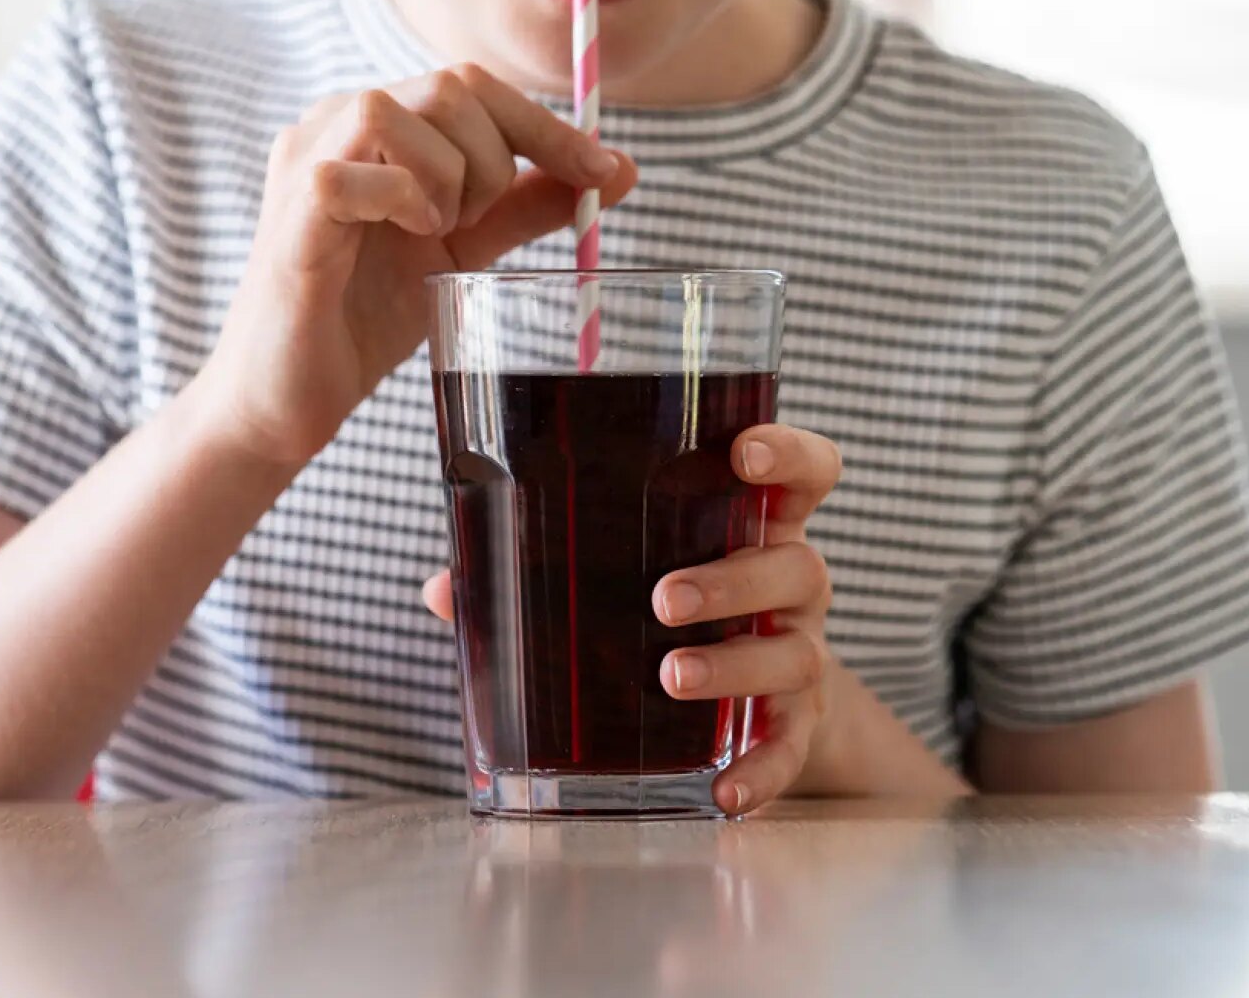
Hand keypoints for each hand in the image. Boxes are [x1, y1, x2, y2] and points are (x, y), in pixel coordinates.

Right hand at [197, 64, 638, 466]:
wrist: (292, 396)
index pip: (473, 84)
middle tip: (480, 225)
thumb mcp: (466, 251)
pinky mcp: (290, 210)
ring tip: (434, 233)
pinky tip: (405, 237)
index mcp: (376, 124)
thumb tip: (615, 172)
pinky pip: (354, 174)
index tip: (605, 172)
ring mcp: (304, 159)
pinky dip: (402, 203)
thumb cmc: (366, 315)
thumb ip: (526, 206)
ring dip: (447, 179)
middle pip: (449, 86)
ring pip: (398, 112)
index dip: (545, 125)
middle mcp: (333, 123)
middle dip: (496, 160)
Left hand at [424, 424, 841, 814]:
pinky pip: (791, 747)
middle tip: (664, 600)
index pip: (805, 473)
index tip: (745, 454)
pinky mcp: (797, 724)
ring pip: (796, 653)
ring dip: (734, 665)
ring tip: (670, 677)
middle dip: (732, 580)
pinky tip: (724, 794)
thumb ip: (540, 572)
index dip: (788, 456)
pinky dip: (764, 770)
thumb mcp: (622, 578)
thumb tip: (444, 588)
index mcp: (753, 528)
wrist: (751, 705)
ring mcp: (800, 653)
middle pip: (796, 567)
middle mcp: (790, 586)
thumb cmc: (668, 613)